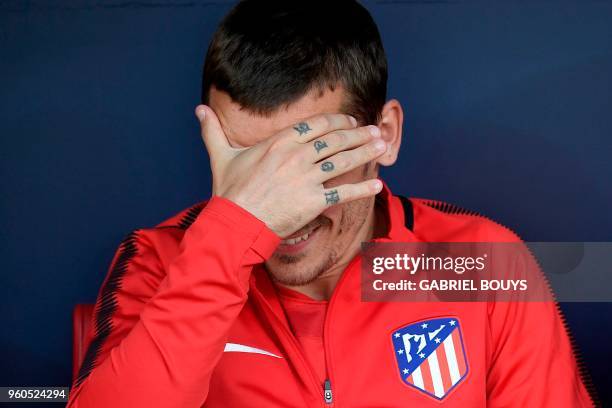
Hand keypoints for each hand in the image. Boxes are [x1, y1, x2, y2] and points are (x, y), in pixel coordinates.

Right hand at [195, 105, 386, 237]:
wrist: (235, 223)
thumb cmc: (229, 192)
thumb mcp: (221, 156)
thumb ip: (213, 131)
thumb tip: (199, 110)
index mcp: (279, 141)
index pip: (316, 124)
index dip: (336, 122)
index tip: (349, 122)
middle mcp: (296, 156)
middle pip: (334, 139)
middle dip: (358, 134)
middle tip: (374, 131)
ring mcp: (306, 178)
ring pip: (343, 161)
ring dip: (366, 152)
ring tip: (383, 146)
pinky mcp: (313, 201)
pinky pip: (343, 192)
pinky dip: (362, 189)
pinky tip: (376, 184)